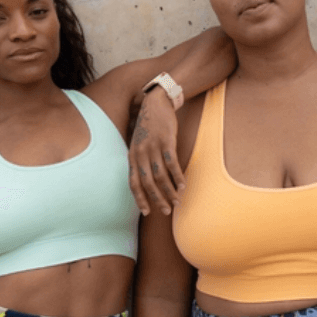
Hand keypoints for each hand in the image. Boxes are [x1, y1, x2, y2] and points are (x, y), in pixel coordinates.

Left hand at [129, 88, 184, 215]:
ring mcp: (153, 147)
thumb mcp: (137, 143)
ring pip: (160, 175)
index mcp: (132, 156)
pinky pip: (172, 163)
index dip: (139, 199)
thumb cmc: (148, 126)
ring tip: (177, 201)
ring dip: (169, 191)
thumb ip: (139, 161)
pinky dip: (178, 176)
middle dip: (157, 199)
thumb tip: (144, 180)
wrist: (156, 103)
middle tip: (166, 211)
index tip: (147, 212)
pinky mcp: (166, 141)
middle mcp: (140, 153)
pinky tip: (183, 185)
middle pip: (148, 183)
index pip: (133, 183)